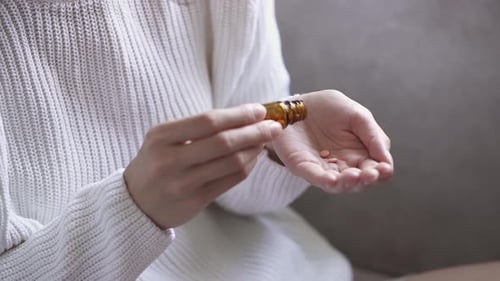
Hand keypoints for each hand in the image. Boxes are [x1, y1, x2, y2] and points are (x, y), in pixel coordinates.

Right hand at [124, 104, 282, 228]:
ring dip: (254, 149)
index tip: (259, 110)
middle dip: (254, 131)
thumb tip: (243, 116)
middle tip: (274, 126)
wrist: (136, 203)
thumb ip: (196, 128)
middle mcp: (170, 160)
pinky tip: (254, 157)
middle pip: (223, 142)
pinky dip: (248, 166)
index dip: (238, 115)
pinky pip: (230, 180)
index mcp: (161, 136)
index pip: (207, 121)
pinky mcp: (195, 201)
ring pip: (231, 163)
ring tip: (265, 140)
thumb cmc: (156, 163)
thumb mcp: (163, 139)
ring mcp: (182, 183)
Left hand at [270, 90, 392, 192]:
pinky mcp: (303, 166)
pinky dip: (324, 180)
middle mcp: (342, 166)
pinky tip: (333, 180)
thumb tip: (387, 160)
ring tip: (354, 176)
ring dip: (347, 183)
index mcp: (359, 154)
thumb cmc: (329, 109)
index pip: (375, 169)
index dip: (382, 171)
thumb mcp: (357, 115)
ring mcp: (323, 168)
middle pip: (359, 181)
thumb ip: (373, 135)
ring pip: (338, 184)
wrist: (297, 104)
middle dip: (366, 179)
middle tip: (371, 174)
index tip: (384, 168)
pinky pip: (315, 176)